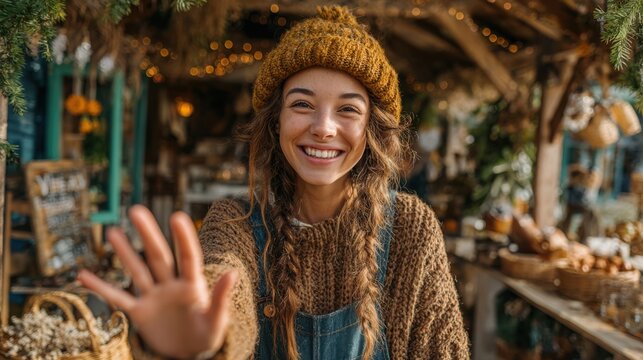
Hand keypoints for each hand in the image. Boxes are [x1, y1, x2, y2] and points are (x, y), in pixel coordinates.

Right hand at [78, 205, 237, 358]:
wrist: (190, 353)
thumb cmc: (207, 335)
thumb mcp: (216, 319)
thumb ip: (221, 297)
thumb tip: (233, 273)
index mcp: (192, 285)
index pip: (188, 256)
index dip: (183, 237)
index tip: (177, 216)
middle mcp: (171, 285)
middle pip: (158, 256)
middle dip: (148, 233)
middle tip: (136, 210)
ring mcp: (154, 297)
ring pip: (137, 271)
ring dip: (125, 253)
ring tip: (112, 232)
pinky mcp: (140, 312)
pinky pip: (118, 298)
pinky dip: (101, 288)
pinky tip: (83, 275)